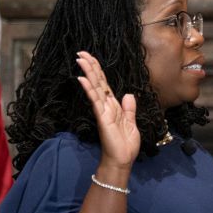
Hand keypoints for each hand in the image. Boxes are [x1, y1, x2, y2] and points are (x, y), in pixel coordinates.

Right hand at [76, 51, 138, 168]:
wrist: (122, 160)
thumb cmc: (126, 144)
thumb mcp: (131, 123)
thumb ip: (129, 109)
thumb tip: (129, 94)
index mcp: (114, 106)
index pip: (105, 85)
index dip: (99, 71)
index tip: (91, 58)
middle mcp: (106, 106)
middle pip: (98, 82)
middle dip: (91, 67)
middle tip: (81, 52)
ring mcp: (103, 111)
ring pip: (95, 88)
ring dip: (88, 73)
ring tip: (80, 59)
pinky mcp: (102, 118)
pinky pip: (95, 101)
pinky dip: (89, 90)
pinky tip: (83, 79)